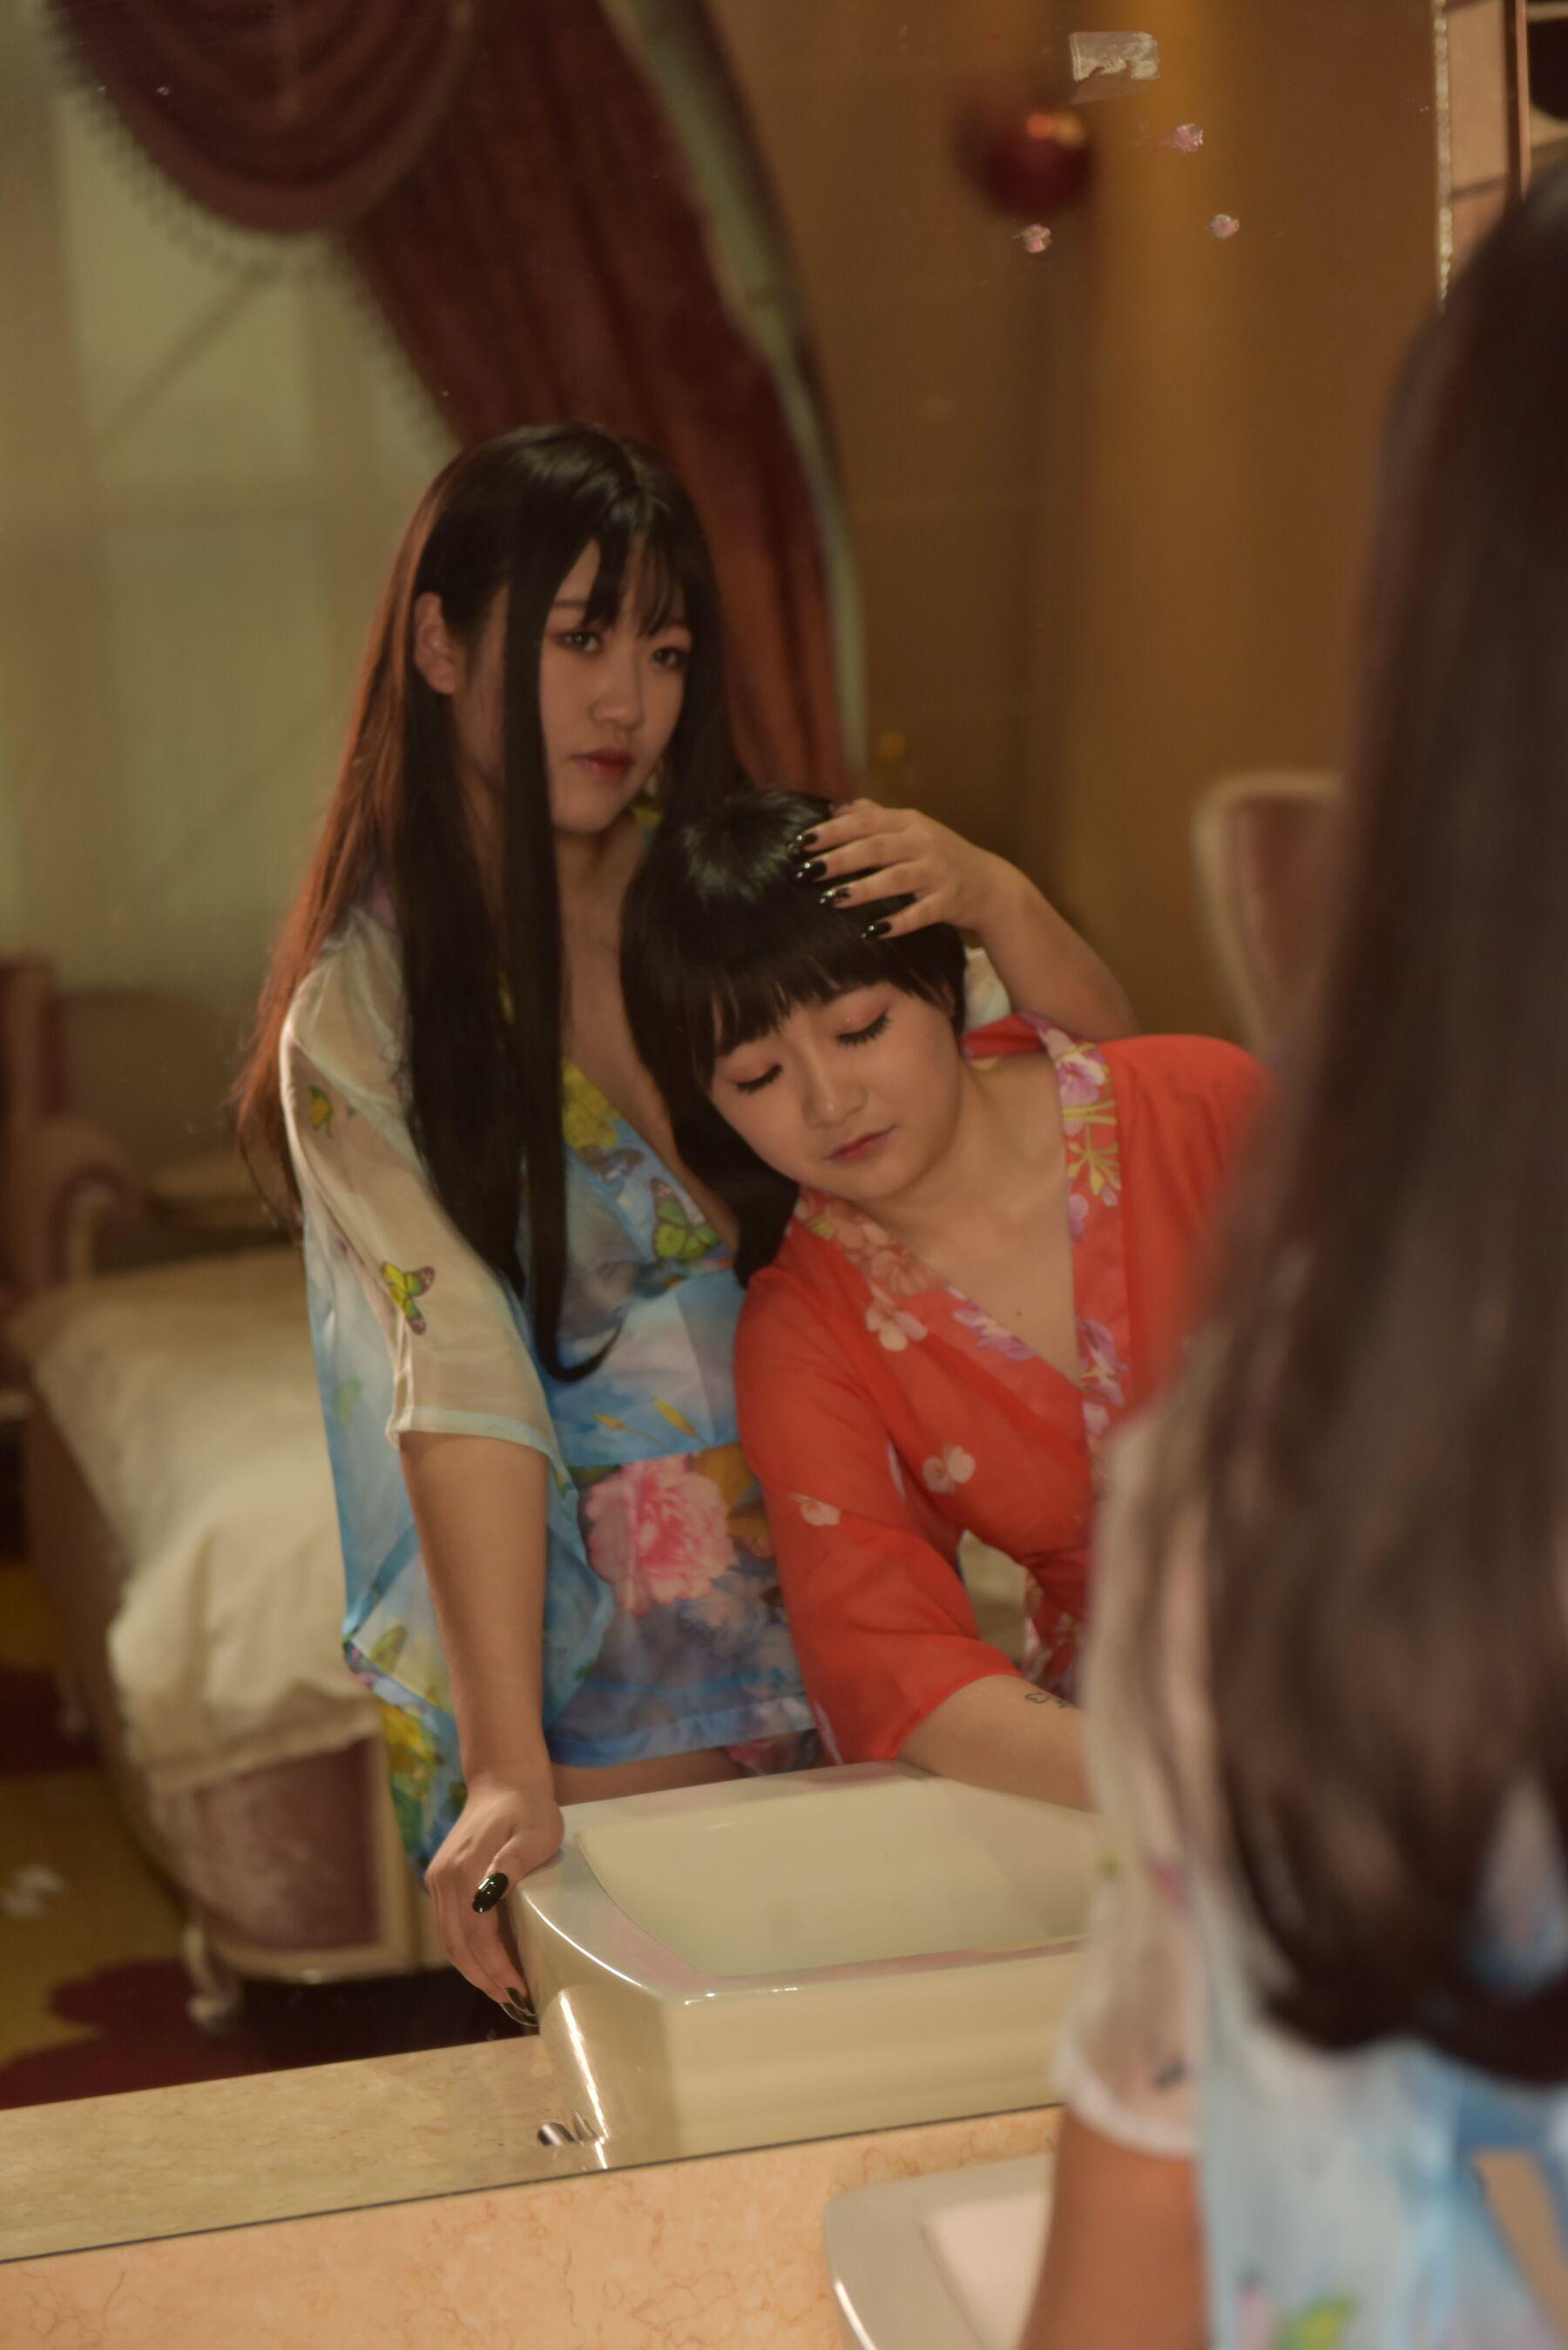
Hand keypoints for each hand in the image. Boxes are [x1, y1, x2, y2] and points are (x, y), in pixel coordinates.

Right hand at [423, 1769, 564, 2019]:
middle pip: (457, 1944)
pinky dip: (466, 1952)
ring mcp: (438, 1880)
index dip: (496, 1966)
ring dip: (473, 1970)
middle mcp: (443, 1879)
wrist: (503, 1781)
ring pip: (449, 1940)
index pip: (476, 1934)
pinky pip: (450, 1927)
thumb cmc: (527, 1808)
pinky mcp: (440, 1881)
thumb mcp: (534, 1831)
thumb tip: (490, 1895)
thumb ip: (514, 1861)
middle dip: (484, 1978)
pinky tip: (486, 1964)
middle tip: (513, 2001)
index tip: (520, 1989)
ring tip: (502, 1991)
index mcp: (464, 1870)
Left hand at [794, 796, 1012, 939]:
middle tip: (805, 872)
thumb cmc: (941, 857)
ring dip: (864, 889)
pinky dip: (898, 922)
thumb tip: (833, 808)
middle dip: (839, 859)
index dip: (832, 831)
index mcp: (909, 822)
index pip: (865, 822)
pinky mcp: (949, 901)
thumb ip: (875, 818)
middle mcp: (924, 843)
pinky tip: (872, 932)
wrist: (991, 886)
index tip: (800, 842)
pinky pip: (921, 913)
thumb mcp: (912, 830)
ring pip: (897, 879)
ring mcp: (938, 872)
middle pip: (876, 848)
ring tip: (831, 899)